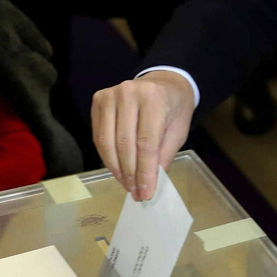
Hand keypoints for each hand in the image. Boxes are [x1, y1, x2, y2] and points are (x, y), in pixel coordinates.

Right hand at [92, 70, 195, 199]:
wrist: (164, 82)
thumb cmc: (174, 108)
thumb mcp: (178, 132)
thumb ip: (164, 156)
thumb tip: (149, 185)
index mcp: (153, 98)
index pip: (146, 143)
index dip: (144, 172)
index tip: (145, 194)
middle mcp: (128, 93)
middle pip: (124, 144)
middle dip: (130, 174)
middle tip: (136, 193)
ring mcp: (110, 95)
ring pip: (107, 142)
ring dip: (116, 169)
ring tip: (127, 185)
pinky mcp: (98, 101)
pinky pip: (98, 136)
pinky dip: (107, 157)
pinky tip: (118, 169)